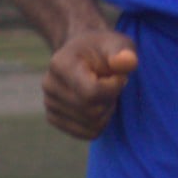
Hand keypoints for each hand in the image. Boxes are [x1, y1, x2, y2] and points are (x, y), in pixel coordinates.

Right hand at [41, 26, 137, 140]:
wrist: (83, 54)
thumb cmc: (104, 49)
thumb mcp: (118, 44)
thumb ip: (124, 52)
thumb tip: (128, 62)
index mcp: (60, 63)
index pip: (91, 93)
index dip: (113, 88)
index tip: (119, 75)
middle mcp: (49, 84)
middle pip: (92, 111)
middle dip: (111, 99)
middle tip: (111, 82)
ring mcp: (49, 103)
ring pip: (92, 124)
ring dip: (107, 110)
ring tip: (103, 91)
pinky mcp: (54, 118)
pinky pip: (88, 133)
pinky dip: (100, 122)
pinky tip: (97, 103)